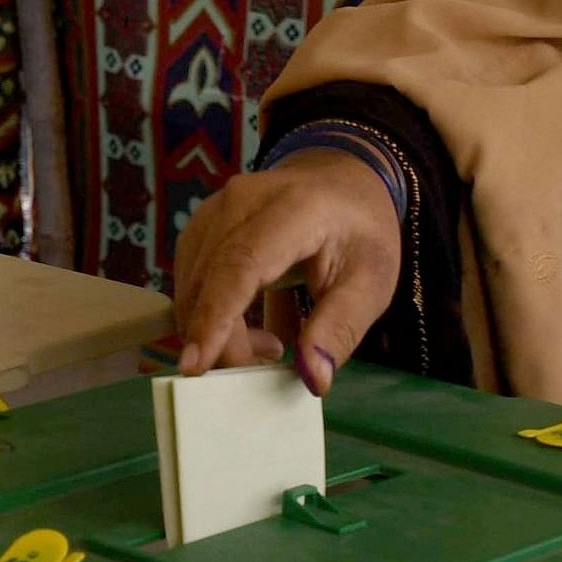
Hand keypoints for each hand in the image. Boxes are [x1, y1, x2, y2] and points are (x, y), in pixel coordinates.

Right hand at [170, 152, 402, 395]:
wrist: (342, 183)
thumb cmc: (360, 234)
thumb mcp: (370, 283)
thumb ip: (341, 328)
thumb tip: (312, 378)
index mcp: (293, 209)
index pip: (241, 264)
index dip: (216, 318)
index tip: (196, 366)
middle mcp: (242, 200)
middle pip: (208, 282)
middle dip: (223, 342)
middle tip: (263, 369)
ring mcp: (214, 209)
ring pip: (192, 287)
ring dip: (217, 331)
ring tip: (269, 345)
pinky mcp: (201, 226)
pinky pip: (191, 282)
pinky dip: (211, 316)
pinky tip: (251, 329)